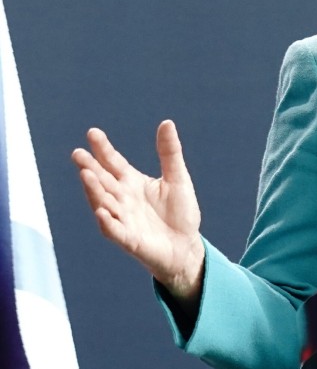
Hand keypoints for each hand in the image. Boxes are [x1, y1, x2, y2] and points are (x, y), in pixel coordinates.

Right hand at [72, 120, 204, 304]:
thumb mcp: (177, 178)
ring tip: (86, 175)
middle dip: (90, 168)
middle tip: (78, 154)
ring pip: (104, 203)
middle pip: (103, 181)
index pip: (114, 163)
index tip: (93, 133)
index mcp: (132, 183)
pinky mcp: (129, 239)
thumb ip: (169, 153)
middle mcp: (123, 199)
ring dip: (94, 190)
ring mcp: (123, 219)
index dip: (103, 149)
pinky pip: (115, 231)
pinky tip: (101, 211)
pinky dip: (107, 222)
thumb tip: (166, 122)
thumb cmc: (179, 212)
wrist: (185, 245)